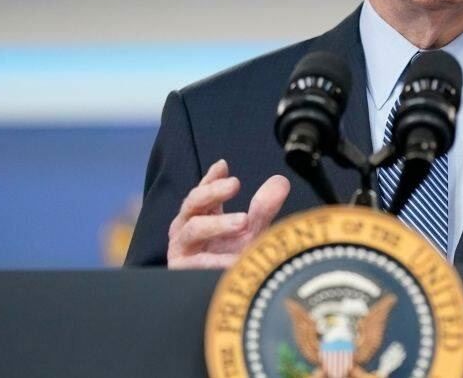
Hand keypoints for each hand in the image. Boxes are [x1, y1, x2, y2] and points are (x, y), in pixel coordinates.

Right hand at [167, 158, 289, 268]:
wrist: (229, 297)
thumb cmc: (236, 262)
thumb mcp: (252, 232)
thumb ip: (263, 208)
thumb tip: (280, 181)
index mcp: (202, 217)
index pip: (203, 191)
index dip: (211, 178)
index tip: (224, 166)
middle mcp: (187, 230)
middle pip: (193, 203)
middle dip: (213, 191)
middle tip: (235, 184)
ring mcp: (182, 249)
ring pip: (194, 228)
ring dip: (218, 223)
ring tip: (243, 222)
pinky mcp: (182, 271)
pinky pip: (196, 262)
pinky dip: (216, 259)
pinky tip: (234, 258)